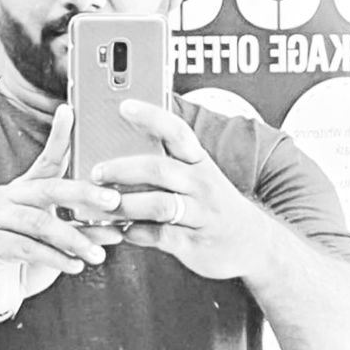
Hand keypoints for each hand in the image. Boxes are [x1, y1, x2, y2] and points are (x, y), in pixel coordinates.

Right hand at [0, 104, 121, 315]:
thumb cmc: (27, 261)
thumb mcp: (58, 240)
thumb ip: (81, 227)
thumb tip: (118, 223)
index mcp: (26, 190)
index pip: (46, 159)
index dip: (58, 135)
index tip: (70, 111)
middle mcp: (8, 198)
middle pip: (49, 188)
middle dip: (84, 194)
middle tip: (113, 203)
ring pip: (40, 223)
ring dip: (75, 239)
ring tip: (98, 255)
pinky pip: (27, 248)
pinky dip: (56, 258)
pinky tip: (75, 265)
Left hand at [91, 100, 270, 280]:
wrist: (253, 243)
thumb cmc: (213, 205)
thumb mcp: (199, 177)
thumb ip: (167, 164)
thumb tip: (121, 151)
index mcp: (199, 162)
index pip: (176, 132)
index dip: (151, 117)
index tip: (124, 106)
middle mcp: (201, 184)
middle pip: (159, 169)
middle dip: (123, 169)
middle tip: (96, 172)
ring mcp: (200, 215)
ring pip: (158, 204)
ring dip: (126, 204)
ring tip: (103, 205)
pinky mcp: (194, 243)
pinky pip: (160, 236)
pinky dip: (136, 233)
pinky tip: (122, 230)